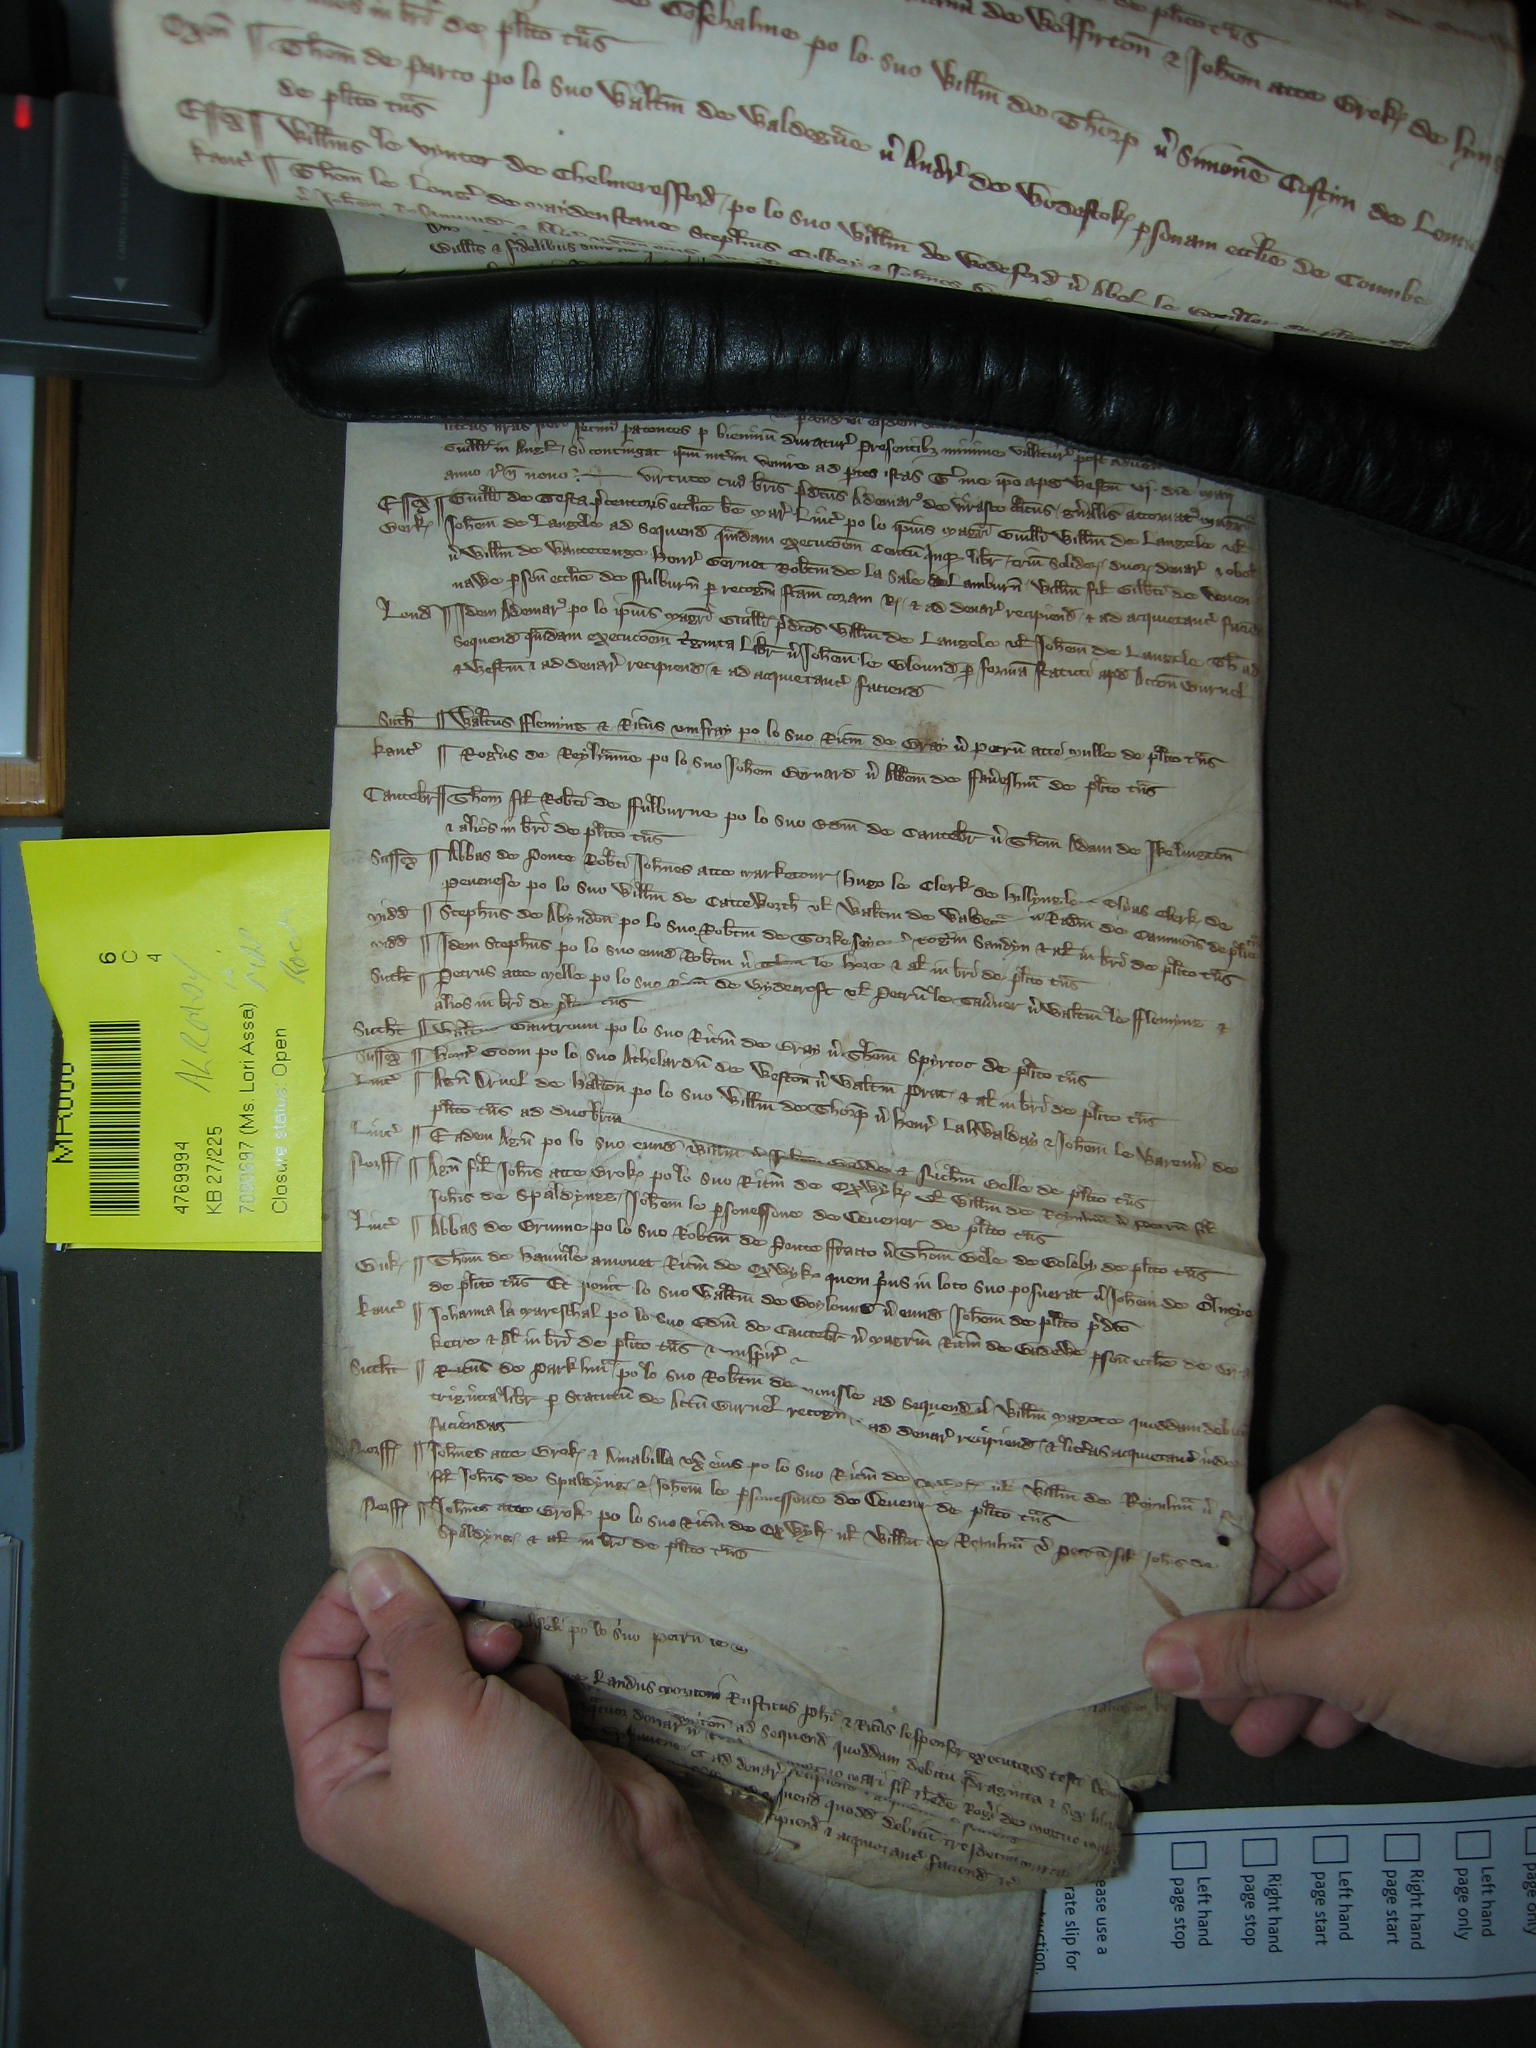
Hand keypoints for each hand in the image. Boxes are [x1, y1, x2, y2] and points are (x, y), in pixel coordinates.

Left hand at [280, 1549, 919, 2047]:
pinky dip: (529, 1677)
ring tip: (510, 1659)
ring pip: (452, 1654)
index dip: (346, 1606)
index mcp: (340, 1781)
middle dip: (430, 1622)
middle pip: (384, 1650)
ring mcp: (459, 1755)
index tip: (395, 1560)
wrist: (623, 1891)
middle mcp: (391, 1767)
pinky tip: (549, 1708)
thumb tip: (372, 1566)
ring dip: (484, 1645)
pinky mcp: (519, 1743)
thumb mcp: (440, 1719)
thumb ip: (406, 1631)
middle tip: (466, 1605)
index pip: (312, 1663)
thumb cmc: (513, 1833)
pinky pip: (507, 1676)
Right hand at [1141, 1405, 1535, 1763]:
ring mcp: (1459, 1517)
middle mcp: (1416, 1470)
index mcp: (1373, 1457)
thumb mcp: (1340, 1656)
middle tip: (1229, 1700)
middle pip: (1309, 1565)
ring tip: (1274, 1727)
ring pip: (1359, 1594)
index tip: (1195, 1649)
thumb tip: (1171, 1655)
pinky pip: (1405, 1603)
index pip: (1262, 1527)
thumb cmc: (1498, 1642)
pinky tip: (1340, 1718)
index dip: (1224, 1603)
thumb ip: (1243, 1655)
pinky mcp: (1491, 1566)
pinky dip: (1372, 1659)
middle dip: (1270, 1652)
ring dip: (1315, 1669)